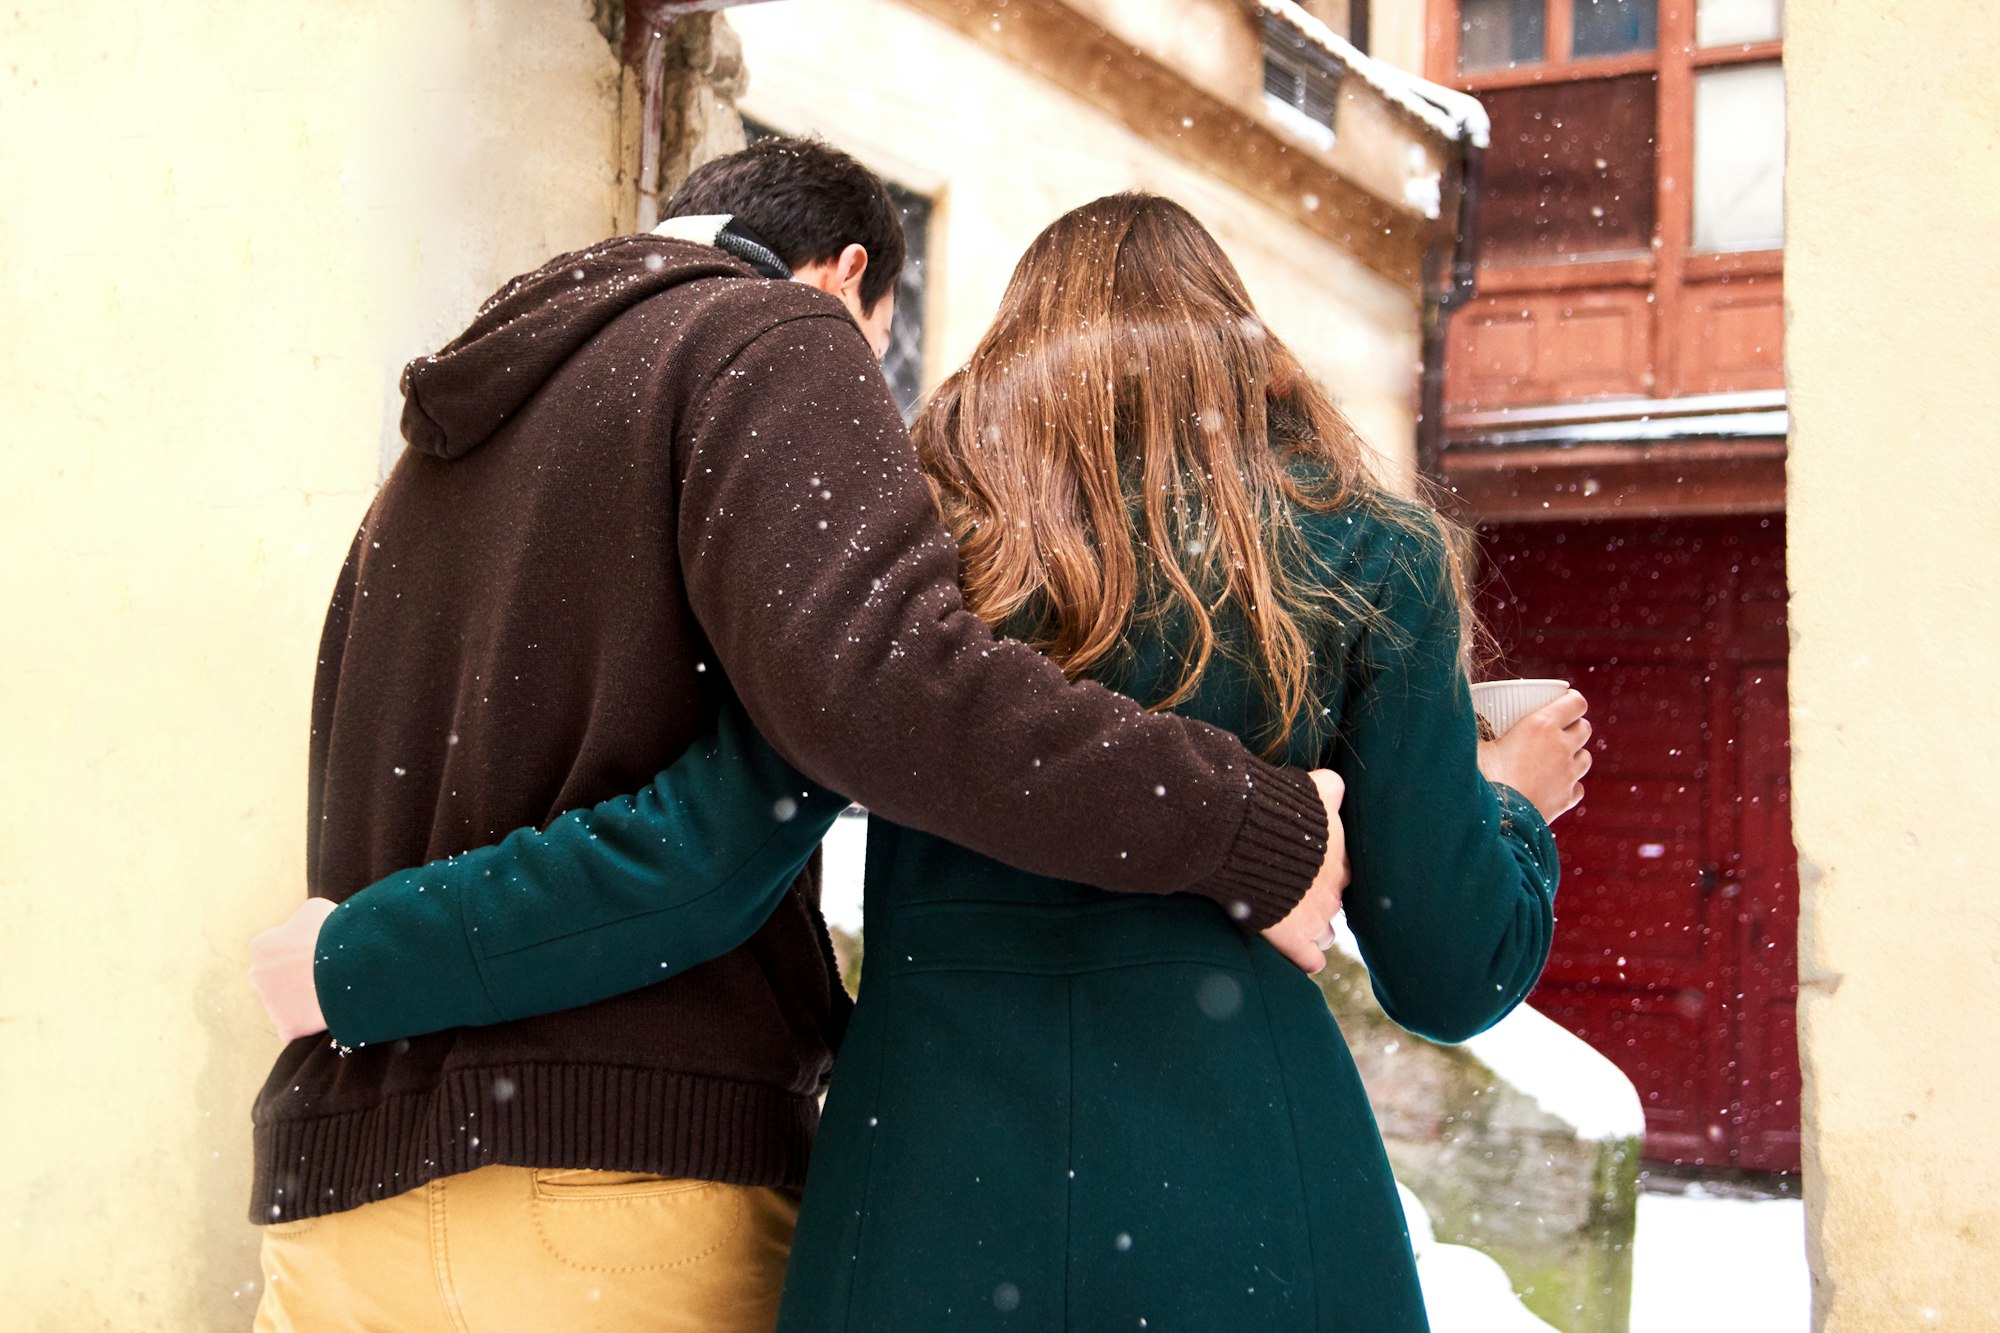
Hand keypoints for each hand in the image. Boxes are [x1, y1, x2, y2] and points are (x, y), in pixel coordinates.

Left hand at [248, 896, 336, 1040]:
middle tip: (322, 974)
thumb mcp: (316, 909)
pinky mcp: (287, 1027)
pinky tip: (327, 1012)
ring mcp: (271, 1005)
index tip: (316, 953)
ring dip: (302, 1001)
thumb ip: (300, 920)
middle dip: (292, 979)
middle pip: (274, 980)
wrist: (354, 963)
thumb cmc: (335, 932)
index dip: (297, 952)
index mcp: (262, 947)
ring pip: (284, 1006)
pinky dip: (308, 1025)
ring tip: (332, 992)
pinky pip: (294, 1029)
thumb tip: (302, 927)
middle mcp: (258, 976)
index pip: (273, 951)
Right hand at [1260, 770, 1349, 973]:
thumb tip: (1334, 784)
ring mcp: (1315, 917)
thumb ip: (1328, 787)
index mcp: (1340, 859)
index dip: (1328, 872)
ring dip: (1317, 930)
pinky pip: (1310, 959)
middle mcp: (1334, 891)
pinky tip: (1305, 957)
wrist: (1244, 836)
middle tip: (1299, 893)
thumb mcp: (1311, 788)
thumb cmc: (1278, 808)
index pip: (1345, 873)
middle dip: (1322, 901)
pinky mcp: (1292, 937)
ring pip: (1327, 933)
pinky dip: (1308, 959)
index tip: (1311, 868)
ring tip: (1298, 923)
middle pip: (1336, 904)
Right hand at [1477, 689, 1591, 822]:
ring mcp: (1568, 774)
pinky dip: (1571, 784)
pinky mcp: (1566, 799)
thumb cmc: (1482, 777)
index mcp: (1541, 725)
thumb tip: (1456, 719)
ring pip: (1586, 757)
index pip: (1577, 703)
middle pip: (1585, 728)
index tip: (1562, 701)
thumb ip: (1474, 731)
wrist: (1497, 819)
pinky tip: (1555, 785)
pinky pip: (1578, 786)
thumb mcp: (1475, 746)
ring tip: (1557, 758)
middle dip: (1575, 726)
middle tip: (1557, 730)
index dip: (1572, 700)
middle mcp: (1561, 747)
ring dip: (1575, 754)